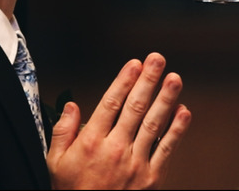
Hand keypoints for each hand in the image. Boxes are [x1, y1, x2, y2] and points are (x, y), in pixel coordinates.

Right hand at [47, 53, 190, 189]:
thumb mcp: (54, 163)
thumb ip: (62, 132)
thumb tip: (72, 106)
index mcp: (91, 142)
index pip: (110, 103)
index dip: (124, 80)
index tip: (134, 63)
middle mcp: (115, 150)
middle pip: (135, 107)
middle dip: (148, 81)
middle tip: (158, 60)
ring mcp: (135, 164)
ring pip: (153, 124)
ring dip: (166, 99)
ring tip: (174, 78)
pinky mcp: (151, 179)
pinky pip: (166, 150)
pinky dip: (177, 130)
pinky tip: (183, 112)